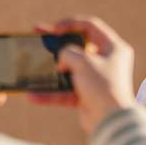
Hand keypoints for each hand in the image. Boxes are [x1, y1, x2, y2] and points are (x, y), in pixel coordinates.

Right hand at [28, 16, 136, 133]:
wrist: (110, 120)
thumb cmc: (102, 86)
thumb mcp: (83, 61)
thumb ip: (68, 52)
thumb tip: (62, 61)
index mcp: (113, 47)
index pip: (91, 26)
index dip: (70, 24)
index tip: (54, 29)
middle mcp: (107, 61)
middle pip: (78, 47)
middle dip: (56, 43)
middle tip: (38, 34)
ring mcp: (96, 79)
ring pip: (70, 70)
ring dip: (51, 71)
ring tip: (32, 66)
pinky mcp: (88, 96)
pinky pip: (66, 91)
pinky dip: (51, 94)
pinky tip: (32, 95)